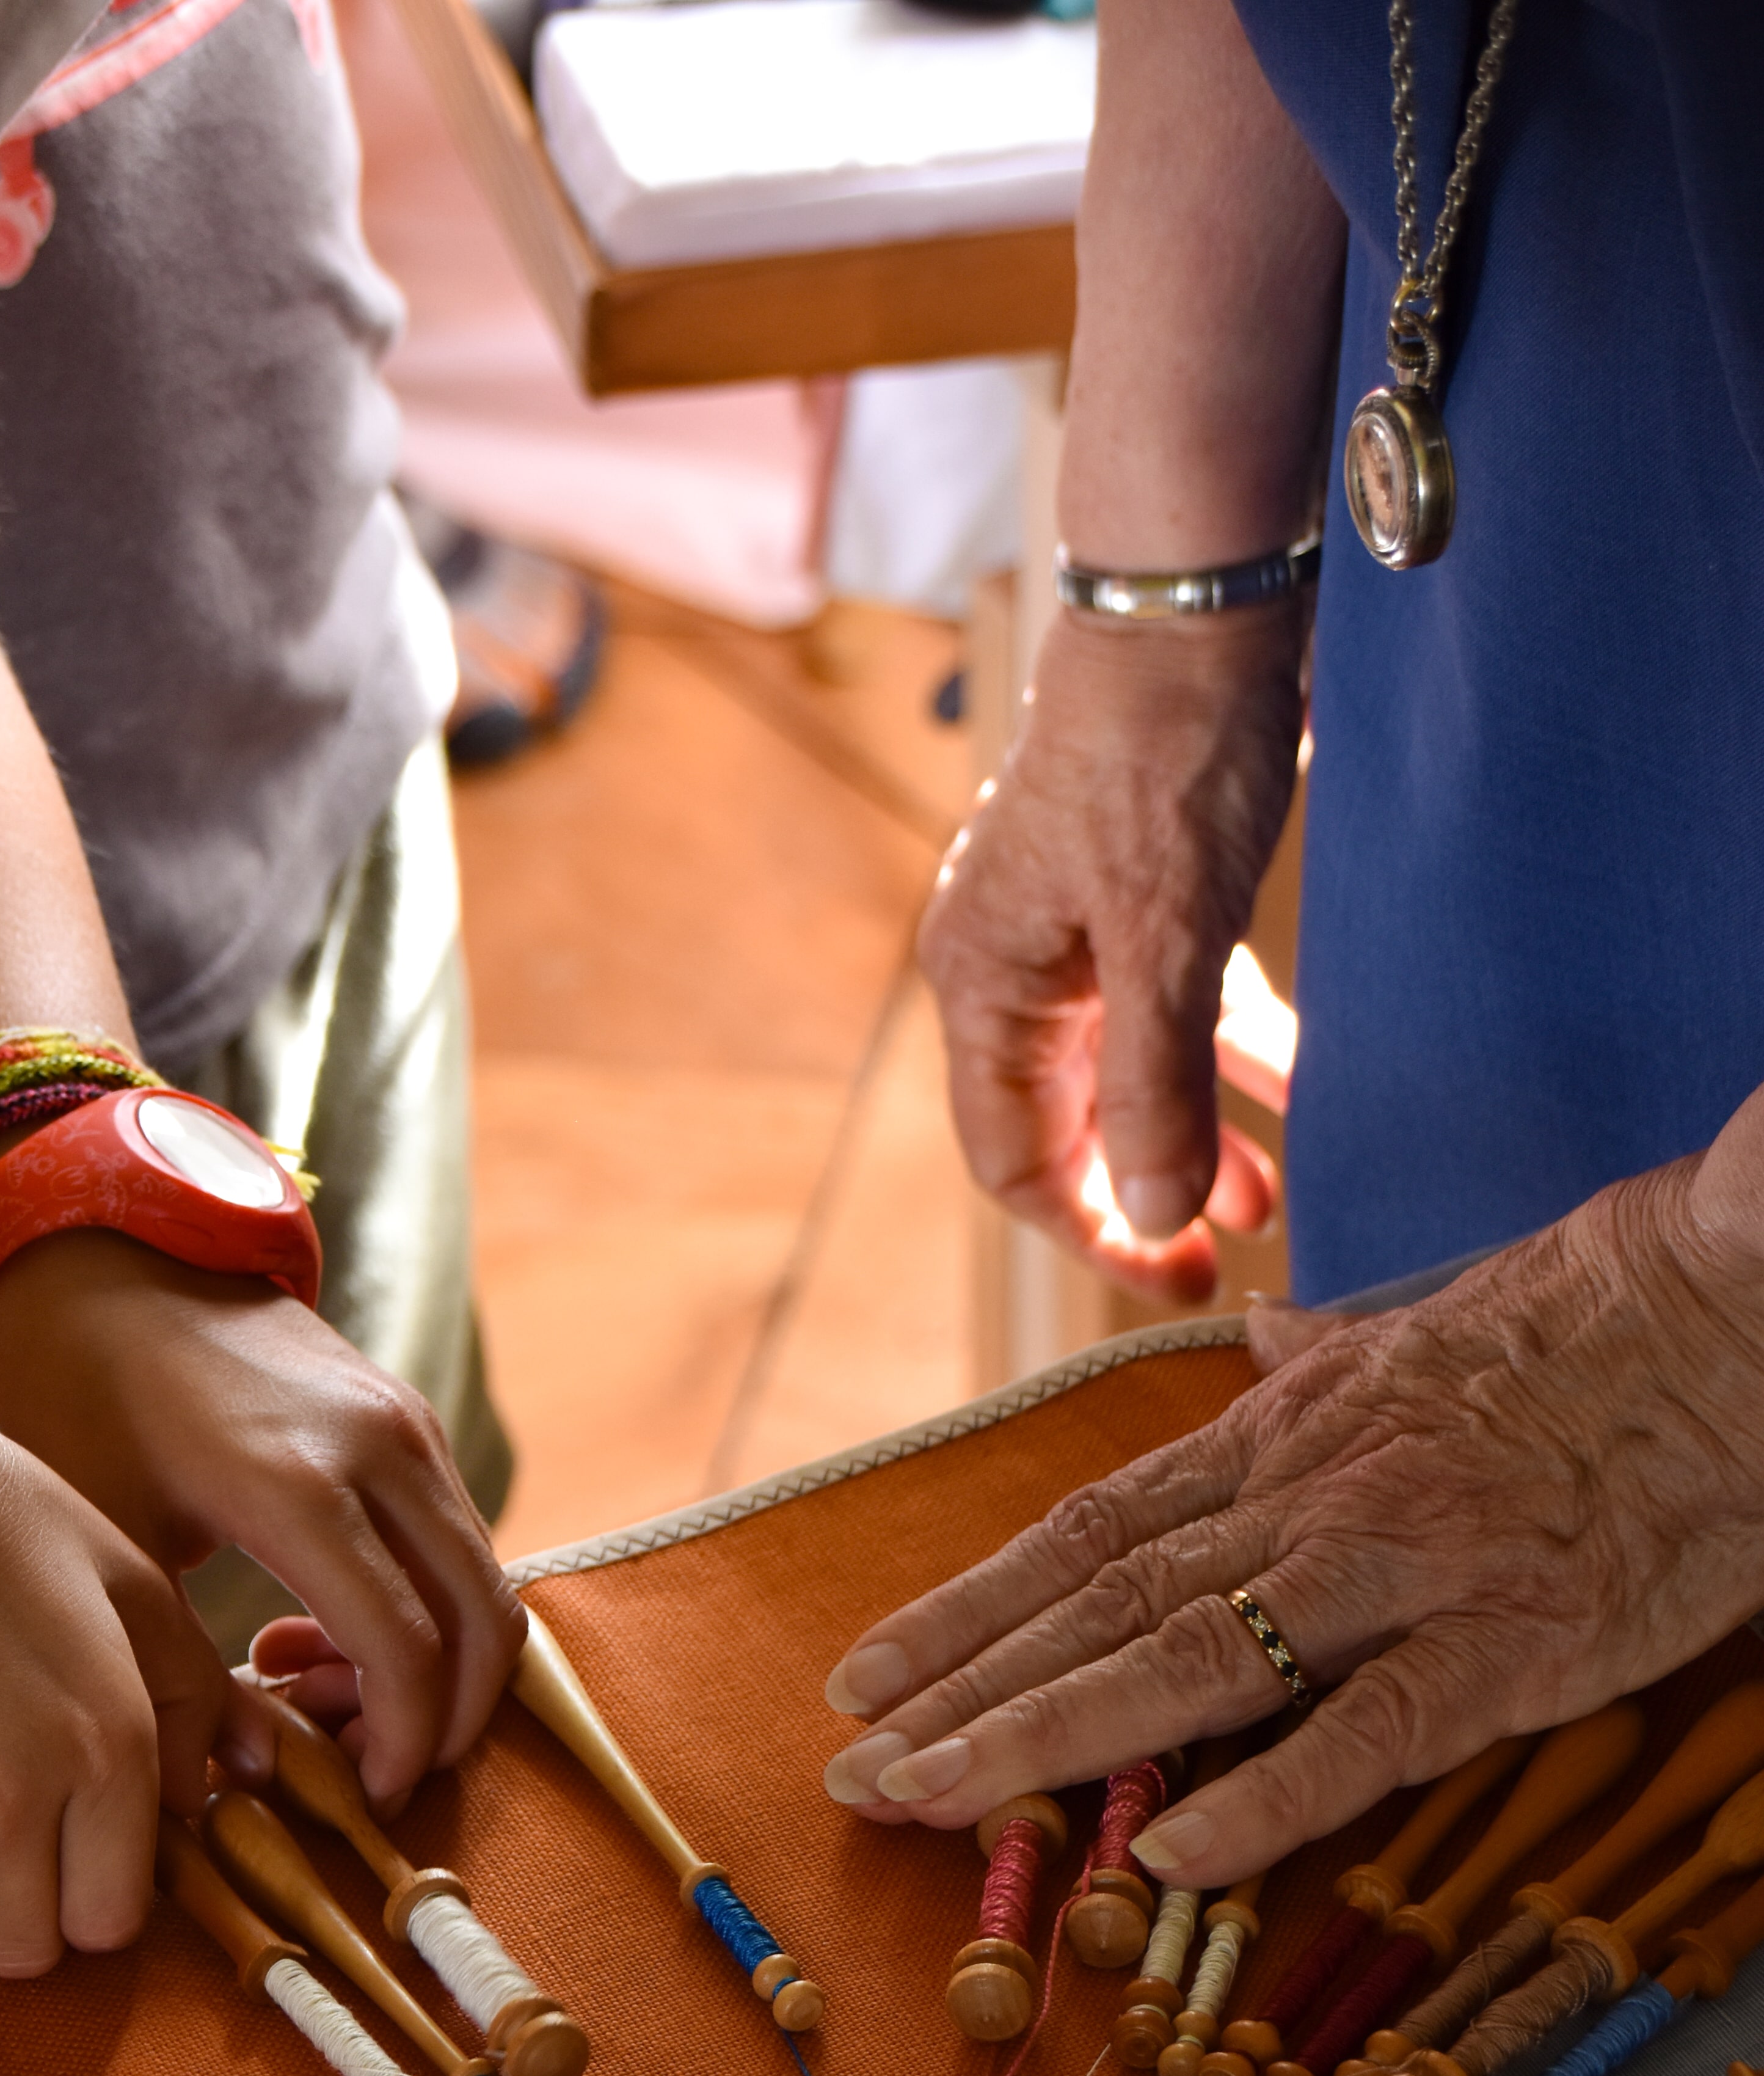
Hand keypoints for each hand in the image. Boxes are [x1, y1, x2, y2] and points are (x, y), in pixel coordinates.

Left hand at [0, 1232, 523, 1815]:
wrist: (107, 1257)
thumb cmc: (82, 1399)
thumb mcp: (108, 1543)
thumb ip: (180, 1665)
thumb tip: (232, 1784)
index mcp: (297, 1485)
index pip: (405, 1648)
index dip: (402, 1745)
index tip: (362, 1796)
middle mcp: (380, 1450)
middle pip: (482, 1625)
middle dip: (444, 1722)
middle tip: (360, 1765)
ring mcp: (409, 1427)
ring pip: (483, 1587)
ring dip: (430, 1667)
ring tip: (312, 1689)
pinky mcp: (412, 1419)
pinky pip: (458, 1543)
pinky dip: (423, 1611)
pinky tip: (319, 1629)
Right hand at [0, 1339, 223, 1977]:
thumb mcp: (124, 1579)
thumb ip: (195, 1692)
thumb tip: (229, 1787)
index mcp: (103, 1749)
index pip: (113, 1919)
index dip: (97, 1887)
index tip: (78, 1845)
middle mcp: (7, 1801)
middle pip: (28, 1950)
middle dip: (24, 1904)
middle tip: (2, 1818)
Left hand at [816, 1100, 1763, 1887]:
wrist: (1737, 1308)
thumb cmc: (1592, 1321)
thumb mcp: (1423, 1328)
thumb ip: (1322, 1358)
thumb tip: (1256, 1339)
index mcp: (1287, 1437)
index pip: (1087, 1534)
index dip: (967, 1608)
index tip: (868, 1672)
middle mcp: (1313, 1501)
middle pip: (1099, 1606)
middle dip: (964, 1691)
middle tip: (851, 1768)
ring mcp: (1404, 1573)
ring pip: (1187, 1663)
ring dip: (1047, 1737)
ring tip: (933, 1801)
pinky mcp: (1507, 1644)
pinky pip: (1365, 1733)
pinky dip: (1265, 1794)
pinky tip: (1171, 1857)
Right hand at [919, 602, 1303, 1304]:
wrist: (1195, 594)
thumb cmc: (1164, 755)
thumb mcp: (1165, 939)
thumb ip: (1155, 1085)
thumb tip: (1158, 1216)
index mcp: (985, 985)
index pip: (1014, 1158)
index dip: (1091, 1229)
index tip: (1177, 1274)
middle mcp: (1014, 966)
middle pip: (1067, 1123)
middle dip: (1149, 1193)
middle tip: (1228, 1258)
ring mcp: (1074, 930)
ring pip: (1128, 1069)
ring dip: (1197, 1133)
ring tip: (1271, 1196)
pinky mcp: (1138, 891)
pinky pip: (1174, 1005)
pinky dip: (1229, 1054)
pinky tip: (1295, 1092)